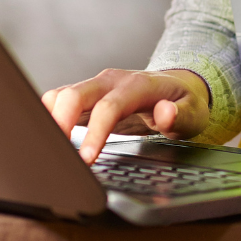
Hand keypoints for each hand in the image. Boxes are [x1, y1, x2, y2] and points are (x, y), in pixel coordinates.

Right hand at [42, 68, 211, 164]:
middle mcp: (112, 81)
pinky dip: (48, 117)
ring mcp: (97, 86)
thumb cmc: (184, 101)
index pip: (110, 107)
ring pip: (61, 94)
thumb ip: (181, 114)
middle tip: (55, 155)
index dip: (95, 133)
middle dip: (60, 121)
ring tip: (46, 150)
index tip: (85, 159)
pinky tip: (47, 139)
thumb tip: (165, 113)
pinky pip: (59, 100)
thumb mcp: (194, 111)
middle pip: (76, 94)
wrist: (178, 86)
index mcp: (137, 85)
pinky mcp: (87, 96)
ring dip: (49, 119)